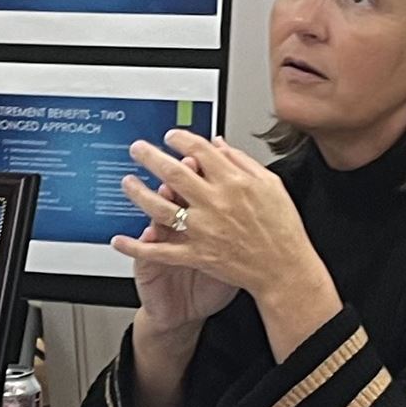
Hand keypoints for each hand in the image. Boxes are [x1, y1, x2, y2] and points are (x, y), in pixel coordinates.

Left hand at [117, 133, 341, 359]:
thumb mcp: (271, 185)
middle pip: (173, 172)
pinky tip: (120, 239)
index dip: (180, 139)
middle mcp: (215, 202)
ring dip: (138, 193)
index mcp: (234, 182)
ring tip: (127, 183)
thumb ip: (242, 161)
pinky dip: (137, 246)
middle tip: (137, 149)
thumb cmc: (283, 229)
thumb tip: (219, 144)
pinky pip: (161, 250)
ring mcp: (203, 229)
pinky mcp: (197, 254)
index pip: (199, 150)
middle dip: (150, 157)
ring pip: (161, 207)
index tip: (172, 137)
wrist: (285, 270)